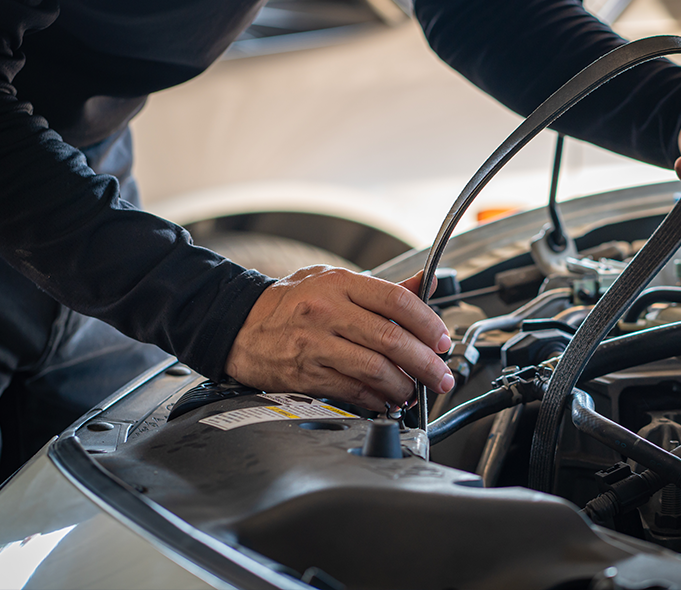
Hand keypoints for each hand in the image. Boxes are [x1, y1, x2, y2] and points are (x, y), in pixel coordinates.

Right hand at [225, 267, 452, 410]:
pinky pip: (352, 390)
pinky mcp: (306, 375)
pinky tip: (388, 399)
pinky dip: (376, 399)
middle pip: (390, 339)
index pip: (397, 301)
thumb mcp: (333, 280)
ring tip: (415, 390)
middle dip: (425, 362)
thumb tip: (425, 285)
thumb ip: (382, 288)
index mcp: (340, 284)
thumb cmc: (290, 302)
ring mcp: (315, 345)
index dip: (427, 323)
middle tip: (441, 375)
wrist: (237, 324)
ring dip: (403, 385)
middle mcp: (328, 312)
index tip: (442, 340)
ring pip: (374, 369)